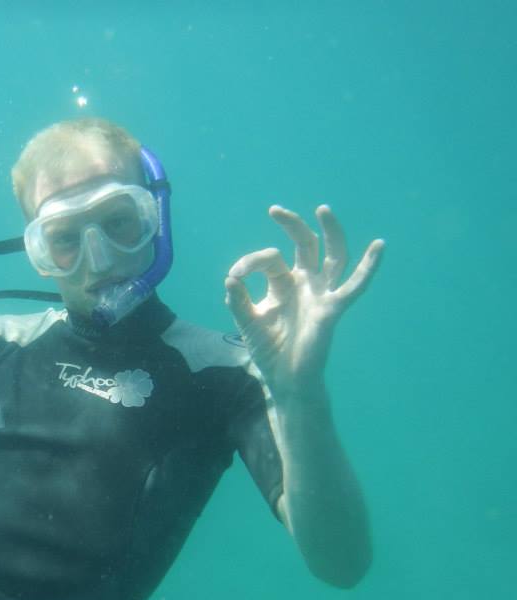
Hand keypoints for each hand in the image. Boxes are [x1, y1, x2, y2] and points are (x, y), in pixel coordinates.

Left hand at [224, 205, 383, 399]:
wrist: (283, 379)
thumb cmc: (268, 350)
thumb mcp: (248, 322)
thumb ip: (239, 301)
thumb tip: (230, 279)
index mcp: (284, 284)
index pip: (271, 259)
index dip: (250, 262)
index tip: (234, 276)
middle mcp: (305, 284)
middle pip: (305, 245)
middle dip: (292, 225)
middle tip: (275, 210)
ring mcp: (320, 294)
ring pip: (333, 256)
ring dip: (331, 231)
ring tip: (323, 209)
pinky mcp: (331, 309)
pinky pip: (354, 286)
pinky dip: (369, 266)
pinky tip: (379, 246)